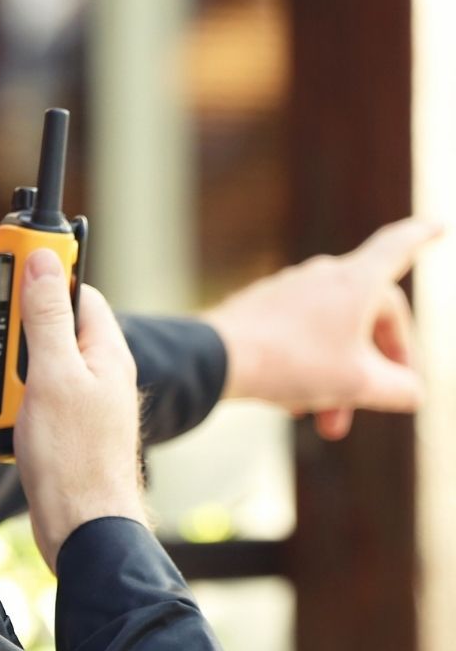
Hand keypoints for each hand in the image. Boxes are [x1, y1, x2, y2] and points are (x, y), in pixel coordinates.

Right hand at [0, 249, 146, 570]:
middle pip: (29, 337)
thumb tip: (43, 260)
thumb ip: (45, 316)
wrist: (82, 534)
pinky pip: (10, 416)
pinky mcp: (48, 438)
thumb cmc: (76, 458)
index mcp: (100, 352)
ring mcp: (68, 408)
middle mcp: (86, 376)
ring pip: (13, 379)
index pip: (70, 295)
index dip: (33, 283)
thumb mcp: (52, 376)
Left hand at [202, 218, 442, 439]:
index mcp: (356, 281)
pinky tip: (293, 407)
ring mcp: (289, 291)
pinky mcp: (260, 309)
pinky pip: (298, 339)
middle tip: (377, 405)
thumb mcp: (358, 385)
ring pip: (331, 336)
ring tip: (327, 424)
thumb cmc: (293, 364)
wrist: (217, 359)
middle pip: (368, 317)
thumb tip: (412, 393)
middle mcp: (323, 275)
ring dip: (338, 379)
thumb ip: (398, 389)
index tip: (438, 226)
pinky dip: (307, 370)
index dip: (422, 237)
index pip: (398, 247)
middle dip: (377, 367)